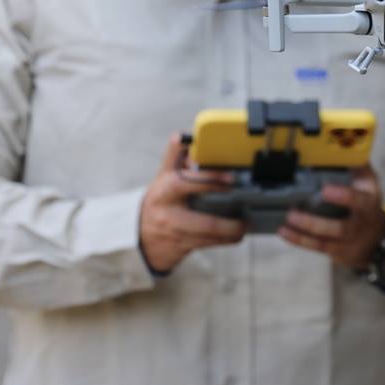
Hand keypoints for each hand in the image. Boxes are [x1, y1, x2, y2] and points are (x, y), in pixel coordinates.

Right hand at [139, 133, 245, 272]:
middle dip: (228, 224)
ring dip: (231, 232)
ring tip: (244, 225)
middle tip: (244, 217)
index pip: (186, 181)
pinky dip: (225, 240)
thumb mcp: (164, 176)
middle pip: (205, 223)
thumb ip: (175, 156)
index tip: (230, 178)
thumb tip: (185, 136)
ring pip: (210, 237)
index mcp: (165, 189)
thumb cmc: (160, 199)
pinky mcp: (181, 247)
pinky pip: (208, 245)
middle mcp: (169, 212)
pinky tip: (236, 234)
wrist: (140, 234)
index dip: (210, 179)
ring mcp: (176, 232)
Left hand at [278, 166, 384, 269]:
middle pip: (340, 228)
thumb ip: (356, 162)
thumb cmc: (367, 202)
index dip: (344, 196)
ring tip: (285, 221)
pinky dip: (299, 240)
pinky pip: (317, 247)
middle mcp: (360, 225)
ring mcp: (349, 242)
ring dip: (303, 232)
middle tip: (293, 212)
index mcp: (369, 203)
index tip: (325, 190)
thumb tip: (344, 140)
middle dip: (315, 223)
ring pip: (326, 241)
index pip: (359, 201)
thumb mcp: (368, 181)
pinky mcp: (337, 252)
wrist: (378, 238)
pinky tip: (284, 231)